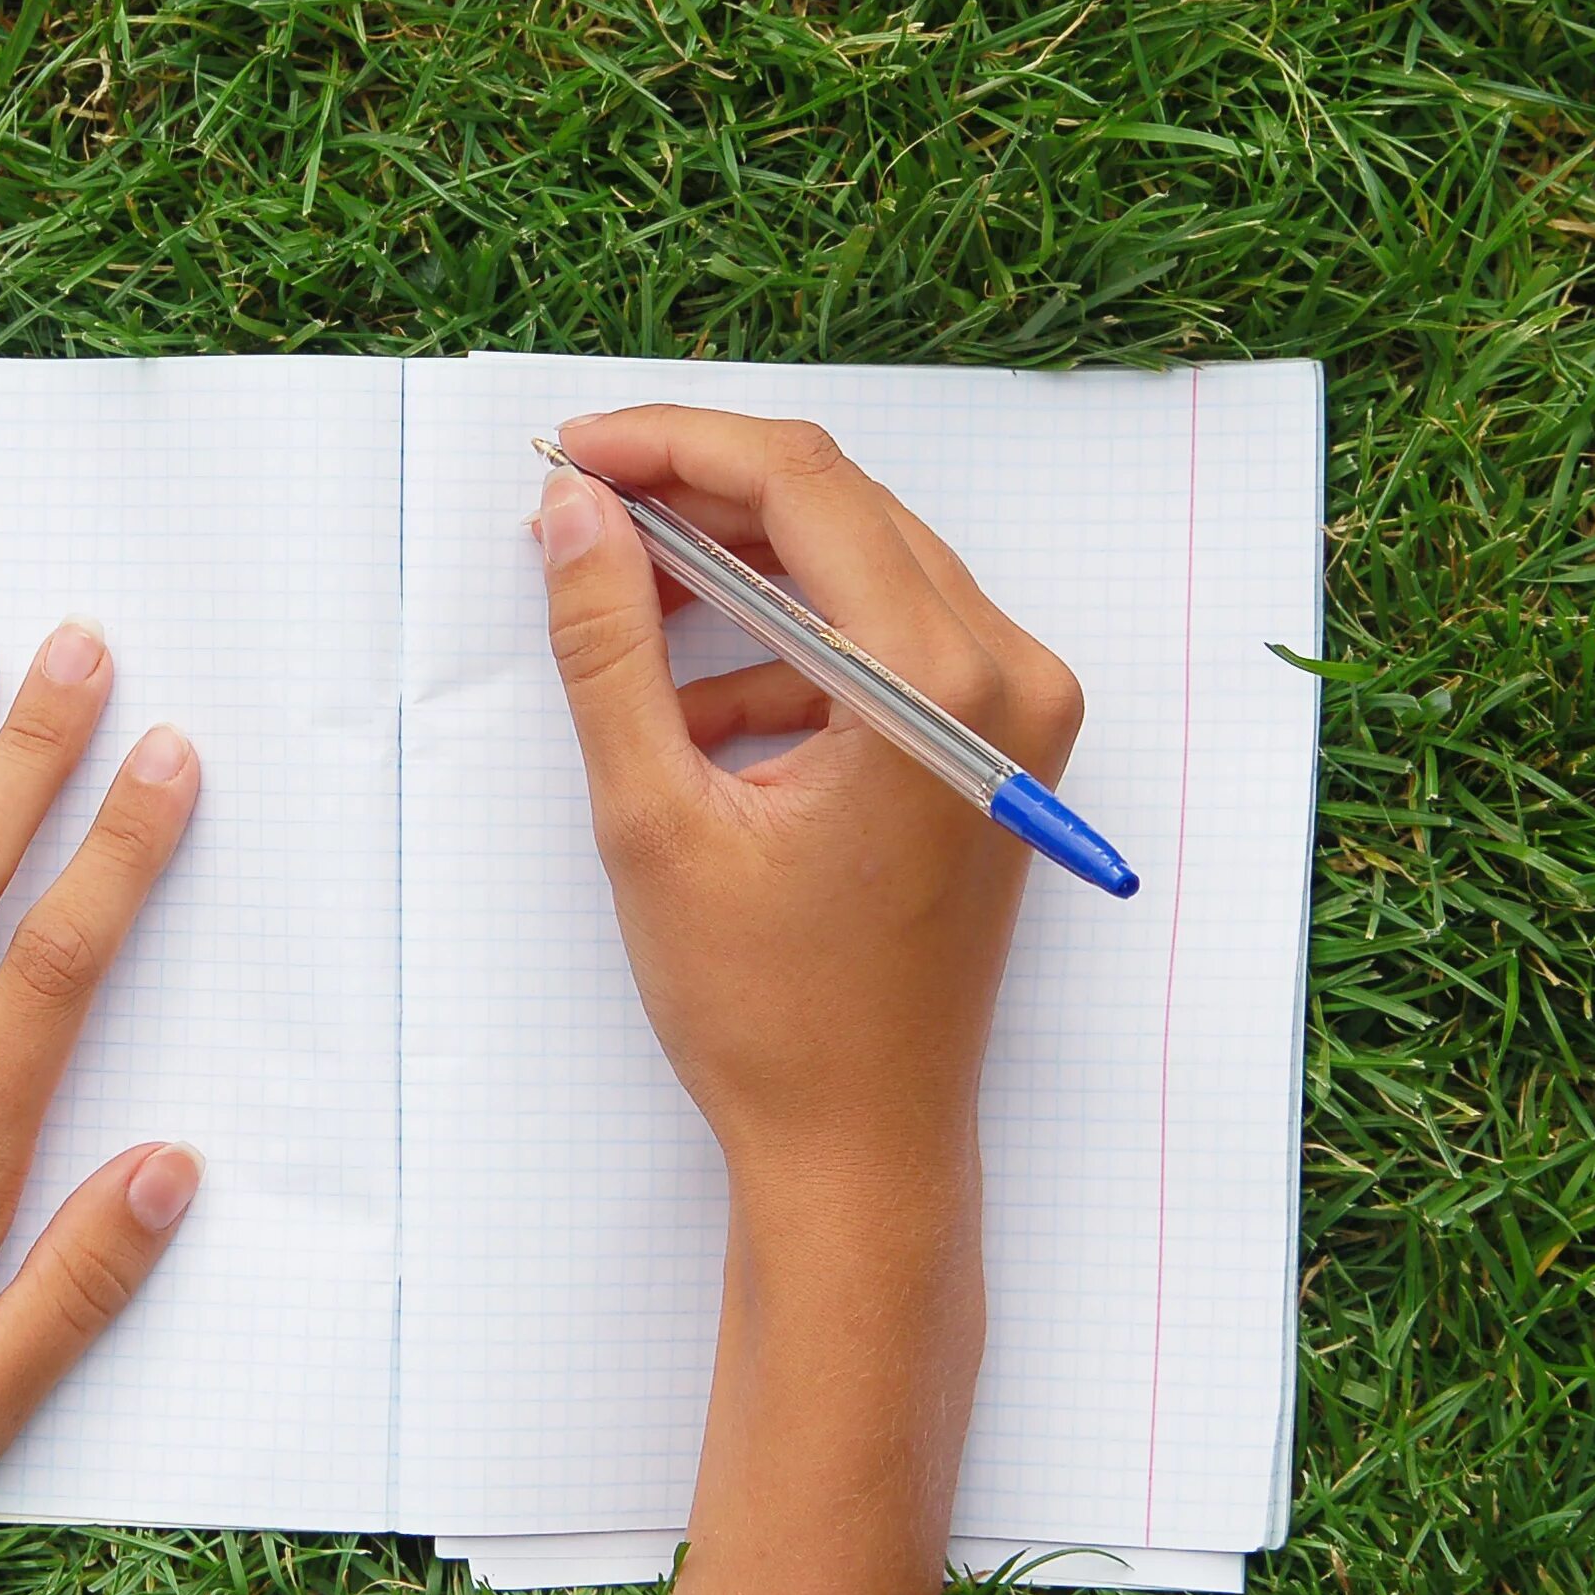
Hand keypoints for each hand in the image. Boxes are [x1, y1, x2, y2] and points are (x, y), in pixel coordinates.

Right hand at [550, 409, 1085, 1594]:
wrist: (862, 1149)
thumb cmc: (768, 1013)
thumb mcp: (653, 818)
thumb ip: (609, 646)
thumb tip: (574, 514)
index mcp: (940, 687)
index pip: (806, 485)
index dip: (677, 446)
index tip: (578, 450)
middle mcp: (1009, 680)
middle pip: (844, 509)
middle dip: (704, 494)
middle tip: (583, 502)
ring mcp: (1020, 715)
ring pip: (865, 566)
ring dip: (741, 570)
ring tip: (622, 602)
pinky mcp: (1002, 750)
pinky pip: (889, 640)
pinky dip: (788, 648)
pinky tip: (696, 711)